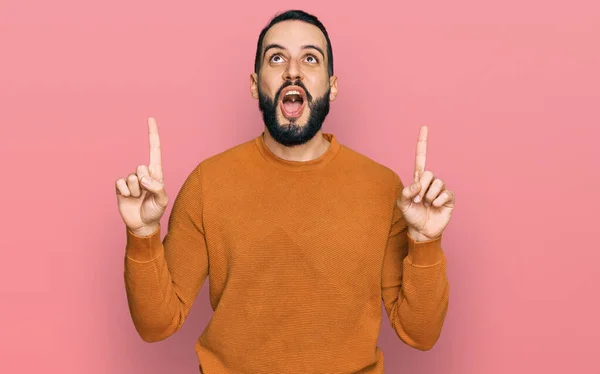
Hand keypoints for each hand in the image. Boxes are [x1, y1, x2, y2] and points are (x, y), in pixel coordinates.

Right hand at [115, 117, 168, 235]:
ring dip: (136, 191)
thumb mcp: (162, 200)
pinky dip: (125, 192)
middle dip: (145, 182)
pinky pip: (120, 183)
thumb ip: (157, 187)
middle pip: (141, 167)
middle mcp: (143, 173)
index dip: (152, 134)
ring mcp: (131, 180)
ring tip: (139, 198)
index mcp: (156, 173)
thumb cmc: (155, 210)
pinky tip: (129, 198)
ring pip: (132, 178)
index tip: (150, 118)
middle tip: (146, 193)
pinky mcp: (120, 187)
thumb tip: (143, 177)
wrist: (142, 224)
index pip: (154, 150)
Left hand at [397, 126, 454, 240]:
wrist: (422, 231)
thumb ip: (405, 192)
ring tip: (426, 204)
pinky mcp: (449, 198)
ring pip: (437, 183)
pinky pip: (445, 193)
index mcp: (418, 179)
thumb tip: (417, 185)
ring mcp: (440, 189)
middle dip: (421, 187)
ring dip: (429, 196)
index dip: (422, 142)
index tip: (424, 127)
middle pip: (429, 172)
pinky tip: (434, 206)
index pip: (421, 157)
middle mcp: (430, 182)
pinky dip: (437, 201)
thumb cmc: (411, 216)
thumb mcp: (402, 204)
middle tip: (418, 200)